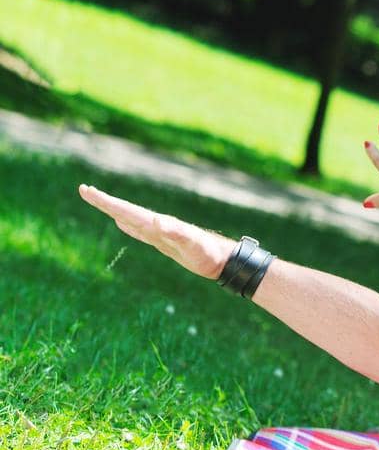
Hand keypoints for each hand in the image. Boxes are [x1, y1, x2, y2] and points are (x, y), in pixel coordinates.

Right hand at [78, 185, 231, 278]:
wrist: (223, 260)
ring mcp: (159, 233)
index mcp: (158, 223)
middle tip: (84, 189)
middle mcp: (157, 225)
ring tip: (99, 202)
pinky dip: (128, 225)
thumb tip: (155, 221)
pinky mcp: (164, 241)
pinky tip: (122, 224)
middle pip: (124, 210)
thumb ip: (175, 232)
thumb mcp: (191, 243)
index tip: (87, 190)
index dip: (106, 201)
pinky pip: (140, 231)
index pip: (126, 210)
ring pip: (130, 218)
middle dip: (103, 201)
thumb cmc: (208, 252)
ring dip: (113, 210)